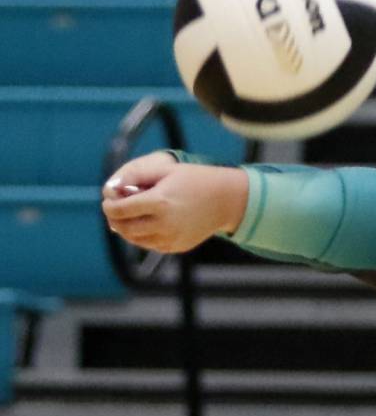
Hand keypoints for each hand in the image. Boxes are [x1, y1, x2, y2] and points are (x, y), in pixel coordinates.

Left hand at [102, 152, 248, 253]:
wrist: (226, 200)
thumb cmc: (196, 179)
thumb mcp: (166, 170)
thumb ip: (136, 176)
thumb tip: (111, 188)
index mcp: (159, 202)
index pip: (119, 210)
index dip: (109, 206)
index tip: (109, 201)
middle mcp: (164, 223)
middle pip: (124, 227)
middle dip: (114, 219)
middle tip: (114, 210)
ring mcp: (171, 237)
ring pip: (135, 239)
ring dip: (126, 229)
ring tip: (128, 218)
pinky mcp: (176, 246)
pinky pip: (150, 244)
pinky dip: (143, 236)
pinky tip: (146, 224)